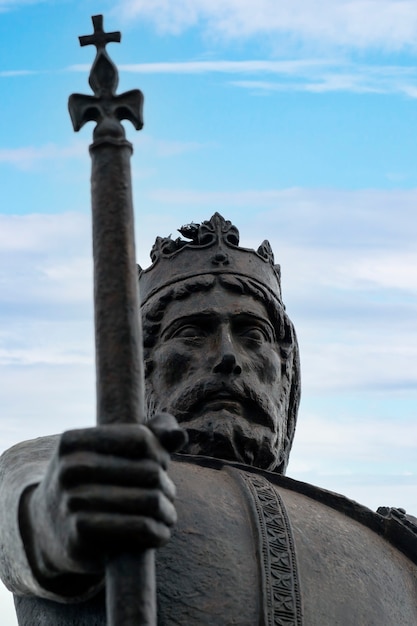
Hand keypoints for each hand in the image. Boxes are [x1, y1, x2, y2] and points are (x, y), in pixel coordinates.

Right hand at [20, 414, 186, 583]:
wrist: (49, 531)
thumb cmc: (92, 481)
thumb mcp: (109, 452)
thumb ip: (150, 435)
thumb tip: (180, 436)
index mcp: (73, 441)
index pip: (141, 438)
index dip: (159, 453)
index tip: (160, 466)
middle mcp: (69, 468)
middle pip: (149, 471)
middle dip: (166, 485)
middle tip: (167, 495)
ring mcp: (72, 501)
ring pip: (150, 500)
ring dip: (168, 511)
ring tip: (168, 514)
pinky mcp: (82, 534)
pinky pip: (141, 528)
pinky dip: (159, 532)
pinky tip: (160, 533)